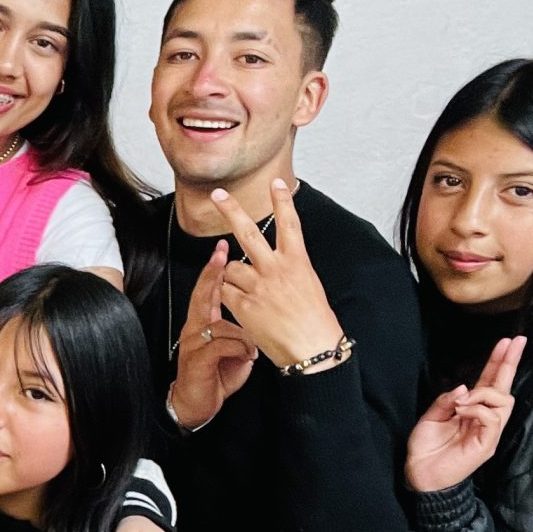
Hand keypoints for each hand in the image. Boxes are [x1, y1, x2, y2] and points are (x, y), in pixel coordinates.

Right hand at [167, 240, 256, 430]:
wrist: (196, 406)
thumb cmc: (215, 377)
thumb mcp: (233, 351)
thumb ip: (240, 333)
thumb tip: (253, 323)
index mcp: (203, 324)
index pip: (208, 291)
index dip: (214, 270)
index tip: (222, 249)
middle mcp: (194, 329)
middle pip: (202, 296)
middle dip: (213, 274)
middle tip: (222, 254)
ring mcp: (193, 344)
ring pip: (218, 323)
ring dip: (240, 334)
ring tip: (252, 347)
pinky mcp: (197, 359)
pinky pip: (221, 345)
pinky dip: (239, 349)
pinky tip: (248, 357)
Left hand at [213, 180, 347, 368]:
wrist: (312, 349)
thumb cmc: (314, 320)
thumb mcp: (309, 284)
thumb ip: (289, 267)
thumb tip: (274, 258)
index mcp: (298, 261)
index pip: (289, 223)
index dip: (282, 201)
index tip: (276, 182)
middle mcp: (276, 269)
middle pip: (248, 232)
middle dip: (231, 209)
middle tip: (218, 194)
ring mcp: (258, 286)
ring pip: (231, 267)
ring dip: (233, 276)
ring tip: (249, 292)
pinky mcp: (244, 304)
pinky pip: (225, 290)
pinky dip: (228, 295)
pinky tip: (241, 305)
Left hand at [405, 336, 524, 494]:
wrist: (420, 473)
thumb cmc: (426, 447)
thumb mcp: (432, 416)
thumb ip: (447, 400)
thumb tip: (466, 386)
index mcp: (472, 410)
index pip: (490, 382)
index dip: (499, 362)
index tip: (509, 342)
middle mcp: (485, 419)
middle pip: (505, 387)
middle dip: (510, 362)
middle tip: (515, 342)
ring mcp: (489, 432)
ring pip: (503, 401)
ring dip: (483, 392)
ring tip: (463, 400)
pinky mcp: (487, 444)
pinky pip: (492, 418)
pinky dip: (477, 409)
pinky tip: (462, 411)